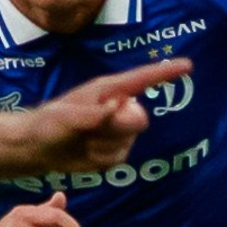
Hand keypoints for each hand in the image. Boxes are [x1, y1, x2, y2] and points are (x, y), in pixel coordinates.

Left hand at [18, 58, 191, 171]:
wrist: (37, 148)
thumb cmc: (48, 123)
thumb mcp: (66, 116)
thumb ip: (95, 114)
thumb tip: (122, 108)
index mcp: (108, 89)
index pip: (143, 79)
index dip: (166, 73)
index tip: (188, 66)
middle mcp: (118, 107)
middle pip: (138, 121)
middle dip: (117, 130)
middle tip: (90, 131)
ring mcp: (118, 130)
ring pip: (127, 143)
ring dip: (103, 147)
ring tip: (82, 141)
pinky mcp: (114, 150)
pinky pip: (119, 159)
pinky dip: (101, 160)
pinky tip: (86, 152)